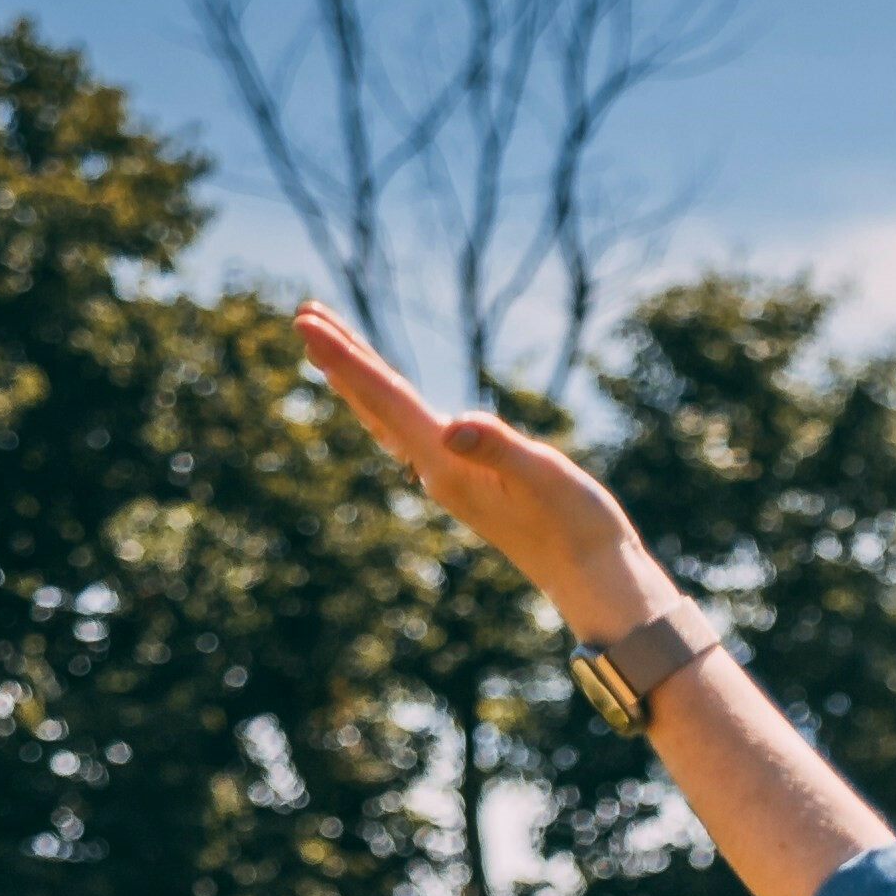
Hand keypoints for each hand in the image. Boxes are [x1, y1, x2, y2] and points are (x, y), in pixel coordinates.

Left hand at [294, 302, 679, 631]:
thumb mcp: (544, 476)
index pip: (386, 399)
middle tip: (303, 316)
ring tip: (330, 351)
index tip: (306, 323)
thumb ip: (497, 448)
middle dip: (340, 361)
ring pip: (387, 421)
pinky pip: (409, 436)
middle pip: (376, 406)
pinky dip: (387, 409)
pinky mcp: (465, 484)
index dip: (345, 359)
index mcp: (447, 464)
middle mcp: (436, 472)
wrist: (592, 579)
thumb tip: (451, 427)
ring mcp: (448, 480)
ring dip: (357, 384)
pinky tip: (384, 406)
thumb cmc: (577, 526)